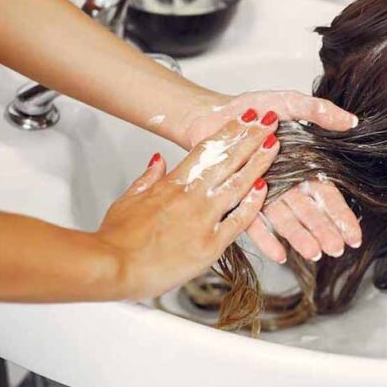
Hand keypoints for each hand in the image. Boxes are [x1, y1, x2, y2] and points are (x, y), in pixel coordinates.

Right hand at [95, 109, 278, 299]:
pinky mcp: (211, 245)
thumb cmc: (116, 239)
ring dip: (258, 163)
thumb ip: (147, 178)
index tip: (245, 119)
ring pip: (237, 184)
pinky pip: (238, 221)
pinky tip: (265, 188)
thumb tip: (158, 160)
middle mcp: (191, 197)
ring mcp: (203, 219)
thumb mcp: (128, 200)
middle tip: (270, 121)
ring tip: (274, 145)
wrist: (112, 267)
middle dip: (251, 138)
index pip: (207, 150)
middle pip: (227, 160)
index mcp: (172, 184)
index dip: (229, 132)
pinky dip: (253, 204)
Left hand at [184, 91, 362, 263]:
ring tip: (314, 253)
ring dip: (300, 236)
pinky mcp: (239, 199)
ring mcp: (263, 194)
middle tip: (338, 248)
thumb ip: (319, 111)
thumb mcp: (291, 104)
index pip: (327, 194)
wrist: (214, 114)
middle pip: (309, 211)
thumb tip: (350, 121)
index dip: (341, 214)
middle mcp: (286, 184)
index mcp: (302, 165)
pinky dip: (266, 238)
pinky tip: (278, 254)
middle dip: (325, 231)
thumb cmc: (254, 109)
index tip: (354, 234)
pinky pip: (253, 221)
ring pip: (285, 219)